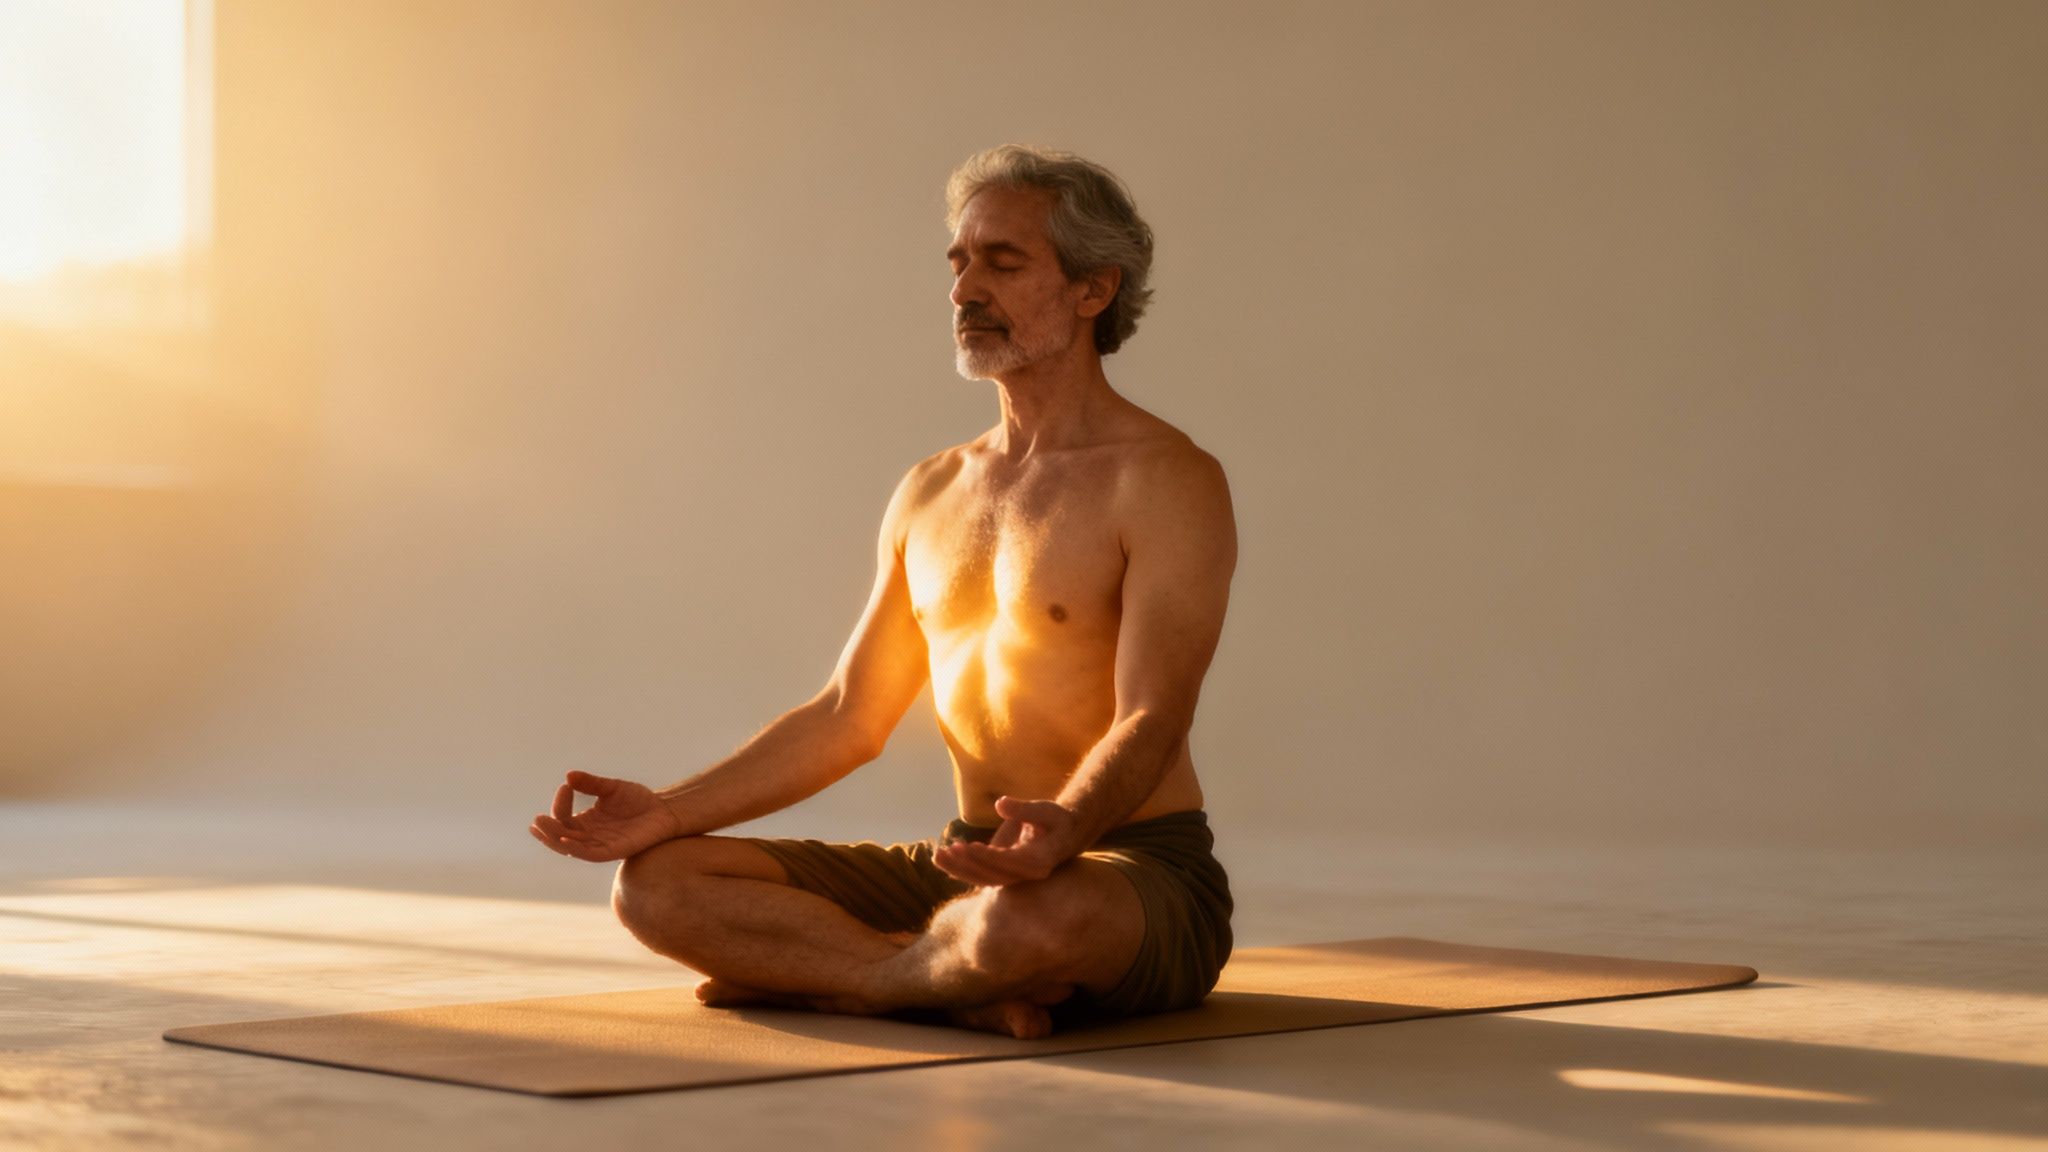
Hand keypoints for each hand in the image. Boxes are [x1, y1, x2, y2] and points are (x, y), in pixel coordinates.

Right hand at [529, 770, 682, 861]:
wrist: (664, 810)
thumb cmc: (638, 800)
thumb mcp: (611, 788)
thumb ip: (591, 783)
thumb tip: (569, 775)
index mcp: (586, 822)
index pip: (563, 817)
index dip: (560, 804)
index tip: (566, 786)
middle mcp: (589, 836)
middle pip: (560, 837)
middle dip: (547, 829)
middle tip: (537, 819)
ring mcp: (600, 845)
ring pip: (570, 847)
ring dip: (555, 839)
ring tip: (542, 827)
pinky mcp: (614, 851)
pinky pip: (590, 854)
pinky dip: (576, 849)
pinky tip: (566, 839)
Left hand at [932, 795, 1081, 886]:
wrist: (1062, 835)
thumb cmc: (1055, 820)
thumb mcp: (1045, 810)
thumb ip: (1024, 809)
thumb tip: (1000, 804)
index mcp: (1040, 862)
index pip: (1011, 863)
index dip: (990, 857)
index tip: (970, 847)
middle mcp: (1026, 876)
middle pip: (994, 875)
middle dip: (970, 863)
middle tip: (951, 849)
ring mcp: (1013, 878)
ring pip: (983, 879)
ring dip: (959, 869)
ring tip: (938, 855)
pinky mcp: (1001, 873)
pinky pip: (979, 875)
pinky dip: (959, 869)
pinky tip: (940, 857)